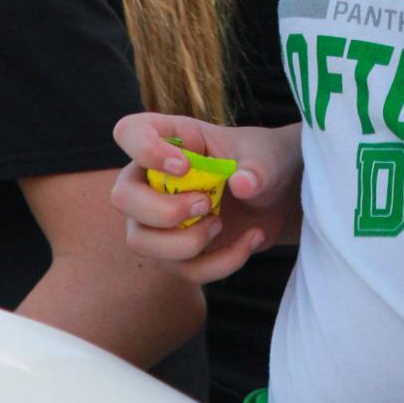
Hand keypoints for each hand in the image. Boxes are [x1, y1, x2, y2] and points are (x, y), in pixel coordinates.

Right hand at [110, 113, 301, 284]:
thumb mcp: (268, 158)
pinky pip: (182, 269)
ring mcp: (159, 218)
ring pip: (140, 241)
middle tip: (206, 204)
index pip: (129, 132)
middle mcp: (154, 178)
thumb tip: (243, 184)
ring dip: (185, 243)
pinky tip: (250, 240)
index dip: (144, 150)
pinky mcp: (177, 252)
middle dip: (162, 211)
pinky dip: (220, 262)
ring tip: (221, 224)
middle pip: (122, 197)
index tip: (185, 166)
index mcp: (171, 139)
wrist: (281, 197)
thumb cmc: (264, 162)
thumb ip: (258, 169)